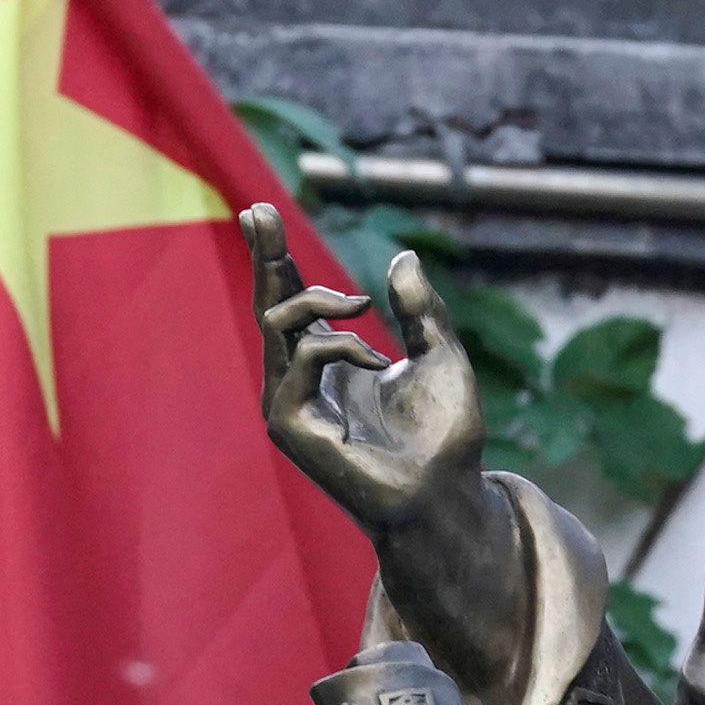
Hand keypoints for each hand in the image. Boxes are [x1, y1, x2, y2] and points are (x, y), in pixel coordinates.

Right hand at [244, 203, 490, 534]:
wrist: (445, 493)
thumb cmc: (445, 438)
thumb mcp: (442, 356)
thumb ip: (421, 310)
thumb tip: (402, 258)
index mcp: (331, 364)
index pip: (293, 303)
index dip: (275, 259)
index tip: (260, 213)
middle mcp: (301, 381)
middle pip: (269, 305)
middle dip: (265, 256)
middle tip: (259, 211)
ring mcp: (289, 403)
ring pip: (278, 323)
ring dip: (320, 300)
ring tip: (364, 305)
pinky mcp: (288, 424)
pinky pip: (299, 358)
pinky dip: (339, 346)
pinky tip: (377, 362)